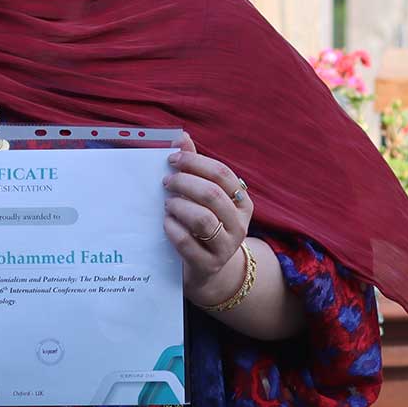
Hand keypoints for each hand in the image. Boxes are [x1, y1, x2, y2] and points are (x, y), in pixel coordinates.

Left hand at [162, 131, 254, 303]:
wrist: (206, 270)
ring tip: (167, 204)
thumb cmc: (202, 225)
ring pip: (202, 219)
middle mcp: (239, 224)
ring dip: (179, 206)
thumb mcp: (203, 198)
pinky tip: (166, 223)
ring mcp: (226, 247)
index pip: (222, 174)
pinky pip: (187, 243)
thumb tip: (182, 137)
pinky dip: (172, 228)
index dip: (195, 163)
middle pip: (212, 194)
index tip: (172, 159)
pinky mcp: (208, 265)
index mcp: (242, 202)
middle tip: (166, 182)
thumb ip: (194, 168)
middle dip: (184, 183)